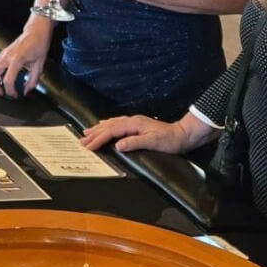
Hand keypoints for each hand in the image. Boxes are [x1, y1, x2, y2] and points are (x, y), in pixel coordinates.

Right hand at [0, 21, 50, 98]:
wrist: (36, 31)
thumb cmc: (39, 44)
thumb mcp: (39, 65)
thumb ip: (32, 80)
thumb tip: (26, 90)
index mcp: (16, 59)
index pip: (8, 80)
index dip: (11, 91)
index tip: (16, 95)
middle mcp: (7, 56)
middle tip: (2, 93)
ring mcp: (3, 53)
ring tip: (1, 86)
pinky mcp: (3, 53)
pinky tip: (4, 76)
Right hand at [81, 115, 205, 154]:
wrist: (184, 134)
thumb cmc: (170, 140)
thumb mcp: (153, 143)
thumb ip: (134, 143)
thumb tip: (118, 145)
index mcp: (134, 124)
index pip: (111, 131)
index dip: (99, 138)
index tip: (88, 146)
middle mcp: (132, 121)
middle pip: (108, 126)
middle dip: (95, 133)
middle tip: (82, 140)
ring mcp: (135, 122)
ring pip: (112, 124)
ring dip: (99, 128)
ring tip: (87, 132)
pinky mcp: (137, 125)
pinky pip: (117, 124)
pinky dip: (107, 125)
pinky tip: (105, 125)